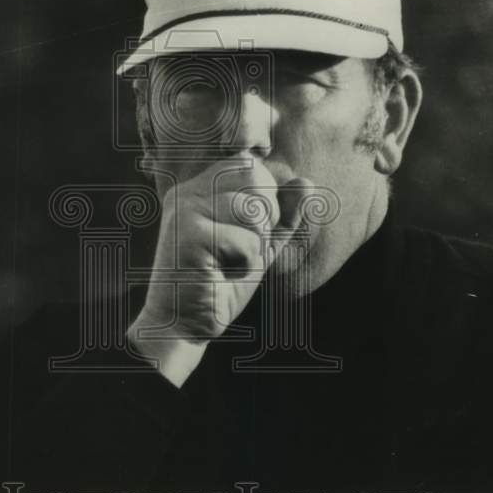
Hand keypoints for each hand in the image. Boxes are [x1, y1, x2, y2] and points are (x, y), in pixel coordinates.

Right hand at [128, 154, 312, 385]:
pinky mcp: (188, 235)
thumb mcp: (259, 246)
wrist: (185, 326)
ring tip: (228, 263)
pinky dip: (244, 265)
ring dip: (254, 246)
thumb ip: (282, 216)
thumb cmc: (221, 285)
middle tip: (239, 250)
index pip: (250, 166)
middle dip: (263, 220)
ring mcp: (185, 211)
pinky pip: (246, 242)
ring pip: (253, 210)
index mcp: (200, 189)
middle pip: (254, 177)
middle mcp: (188, 192)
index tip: (244, 232)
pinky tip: (219, 276)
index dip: (265, 198)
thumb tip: (307, 182)